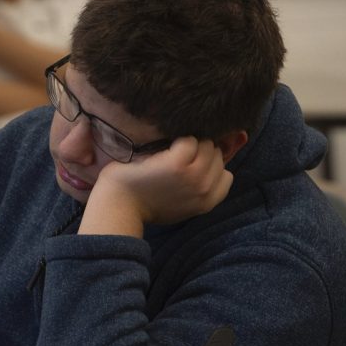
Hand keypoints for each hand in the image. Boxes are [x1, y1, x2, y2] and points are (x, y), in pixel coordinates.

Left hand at [81, 137, 233, 235]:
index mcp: (207, 202)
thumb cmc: (145, 204)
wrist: (119, 206)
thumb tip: (209, 164)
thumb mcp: (180, 205)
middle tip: (177, 156)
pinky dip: (175, 141)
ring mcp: (193, 176)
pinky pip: (188, 139)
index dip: (210, 166)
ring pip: (206, 144)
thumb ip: (198, 190)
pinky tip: (161, 151)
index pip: (226, 174)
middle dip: (199, 151)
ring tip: (168, 152)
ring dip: (188, 143)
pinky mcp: (177, 163)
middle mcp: (205, 190)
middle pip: (217, 155)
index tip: (192, 165)